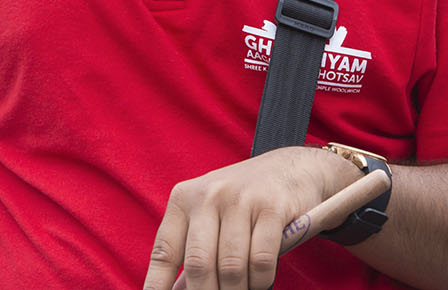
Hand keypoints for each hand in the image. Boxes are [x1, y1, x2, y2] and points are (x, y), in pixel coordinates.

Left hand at [142, 146, 358, 289]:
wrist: (290, 168)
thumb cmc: (243, 201)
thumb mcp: (210, 216)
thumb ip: (193, 251)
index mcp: (184, 198)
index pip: (164, 251)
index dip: (157, 284)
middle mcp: (209, 195)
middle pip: (199, 265)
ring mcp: (240, 199)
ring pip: (231, 268)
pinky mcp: (272, 207)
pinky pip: (261, 261)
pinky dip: (260, 281)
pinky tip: (260, 281)